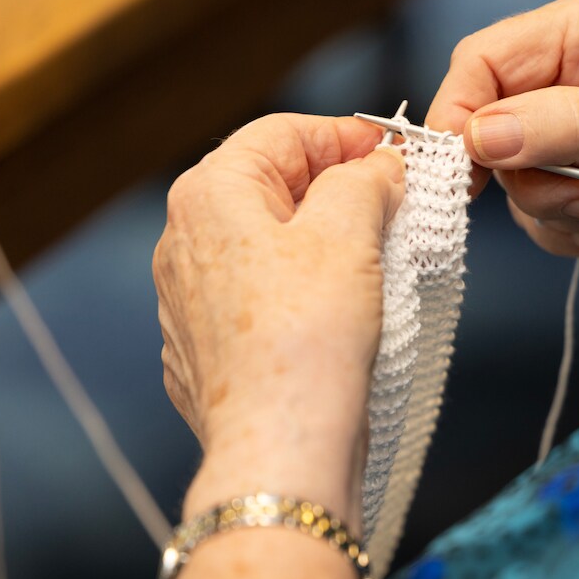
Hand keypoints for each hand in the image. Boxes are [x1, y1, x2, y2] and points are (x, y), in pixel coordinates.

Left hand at [153, 113, 402, 497]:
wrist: (280, 445)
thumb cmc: (307, 336)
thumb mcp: (348, 231)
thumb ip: (364, 179)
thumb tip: (377, 166)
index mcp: (210, 195)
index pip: (282, 133)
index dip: (345, 134)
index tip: (394, 151)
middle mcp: (184, 242)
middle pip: (270, 187)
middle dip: (335, 187)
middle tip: (395, 200)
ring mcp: (187, 301)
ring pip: (265, 245)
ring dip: (321, 240)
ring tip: (376, 254)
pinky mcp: (206, 351)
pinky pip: (258, 297)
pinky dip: (300, 289)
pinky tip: (338, 308)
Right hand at [428, 0, 578, 291]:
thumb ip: (562, 130)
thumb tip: (479, 136)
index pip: (485, 61)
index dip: (461, 118)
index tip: (463, 175)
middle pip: (493, 126)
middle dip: (533, 177)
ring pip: (517, 177)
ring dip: (559, 209)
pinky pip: (545, 207)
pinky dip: (571, 229)